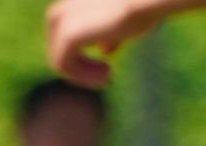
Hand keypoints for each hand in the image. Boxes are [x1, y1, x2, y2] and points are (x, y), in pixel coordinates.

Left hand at [46, 0, 164, 86]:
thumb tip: (105, 49)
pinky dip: (83, 77)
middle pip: (59, 52)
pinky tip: (106, 77)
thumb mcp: (125, 23)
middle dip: (81, 69)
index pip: (65, 41)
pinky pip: (63, 66)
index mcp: (72, 5)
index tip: (108, 70)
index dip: (83, 61)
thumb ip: (110, 35)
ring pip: (59, 60)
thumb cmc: (146, 6)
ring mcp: (59, 21)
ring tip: (107, 77)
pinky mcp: (66, 35)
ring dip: (84, 75)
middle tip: (107, 77)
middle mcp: (60, 11)